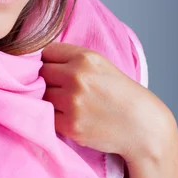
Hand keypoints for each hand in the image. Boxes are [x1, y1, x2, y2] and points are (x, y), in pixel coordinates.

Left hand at [40, 42, 171, 163]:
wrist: (143, 126)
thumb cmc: (120, 93)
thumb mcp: (100, 64)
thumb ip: (71, 58)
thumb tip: (35, 59)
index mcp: (84, 58)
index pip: (45, 51)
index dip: (45, 60)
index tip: (50, 68)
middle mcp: (76, 77)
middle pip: (40, 73)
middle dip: (45, 80)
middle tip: (58, 88)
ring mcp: (73, 102)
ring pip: (41, 95)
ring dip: (48, 99)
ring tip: (66, 103)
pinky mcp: (71, 125)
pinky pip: (47, 116)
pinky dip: (53, 117)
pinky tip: (68, 117)